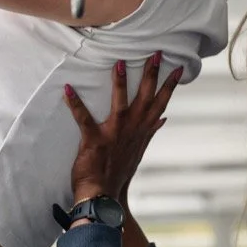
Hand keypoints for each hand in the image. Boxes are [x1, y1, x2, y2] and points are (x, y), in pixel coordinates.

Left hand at [64, 52, 183, 204]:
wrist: (104, 194)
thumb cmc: (119, 172)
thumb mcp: (139, 150)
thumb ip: (150, 131)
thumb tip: (163, 118)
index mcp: (143, 130)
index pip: (161, 103)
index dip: (170, 85)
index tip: (179, 68)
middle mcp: (132, 129)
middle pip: (146, 97)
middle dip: (151, 74)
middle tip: (156, 52)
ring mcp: (115, 133)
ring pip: (121, 102)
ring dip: (120, 82)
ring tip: (120, 62)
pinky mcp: (95, 139)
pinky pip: (83, 119)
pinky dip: (75, 104)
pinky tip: (68, 89)